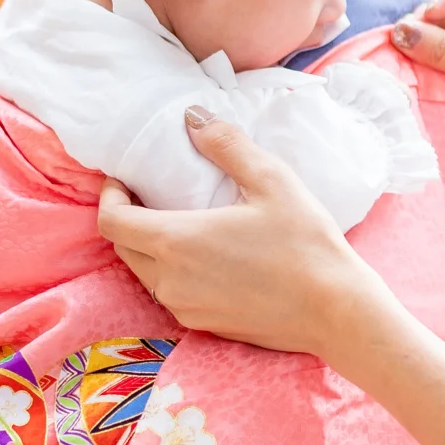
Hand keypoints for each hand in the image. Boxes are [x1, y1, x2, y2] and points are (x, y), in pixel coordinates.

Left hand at [98, 110, 397, 358]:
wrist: (335, 309)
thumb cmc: (305, 242)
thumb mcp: (271, 180)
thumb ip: (227, 145)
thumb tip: (193, 118)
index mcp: (177, 241)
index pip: (111, 221)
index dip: (109, 195)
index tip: (123, 177)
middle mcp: (170, 281)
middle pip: (123, 247)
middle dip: (127, 218)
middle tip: (150, 193)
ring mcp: (185, 308)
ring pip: (146, 273)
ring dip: (150, 246)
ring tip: (181, 221)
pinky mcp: (204, 326)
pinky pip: (172, 294)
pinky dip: (174, 271)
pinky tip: (207, 255)